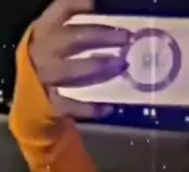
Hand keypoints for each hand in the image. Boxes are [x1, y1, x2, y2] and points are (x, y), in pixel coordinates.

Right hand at [27, 0, 131, 118]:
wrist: (27, 97)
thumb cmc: (48, 63)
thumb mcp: (54, 40)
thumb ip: (76, 31)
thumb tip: (109, 26)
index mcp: (42, 31)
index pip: (61, 10)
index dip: (79, 5)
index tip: (98, 6)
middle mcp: (42, 51)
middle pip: (74, 39)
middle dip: (102, 37)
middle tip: (125, 38)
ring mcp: (45, 77)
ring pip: (75, 70)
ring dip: (101, 66)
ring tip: (121, 65)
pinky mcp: (50, 103)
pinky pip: (73, 106)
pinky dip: (92, 108)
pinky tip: (110, 107)